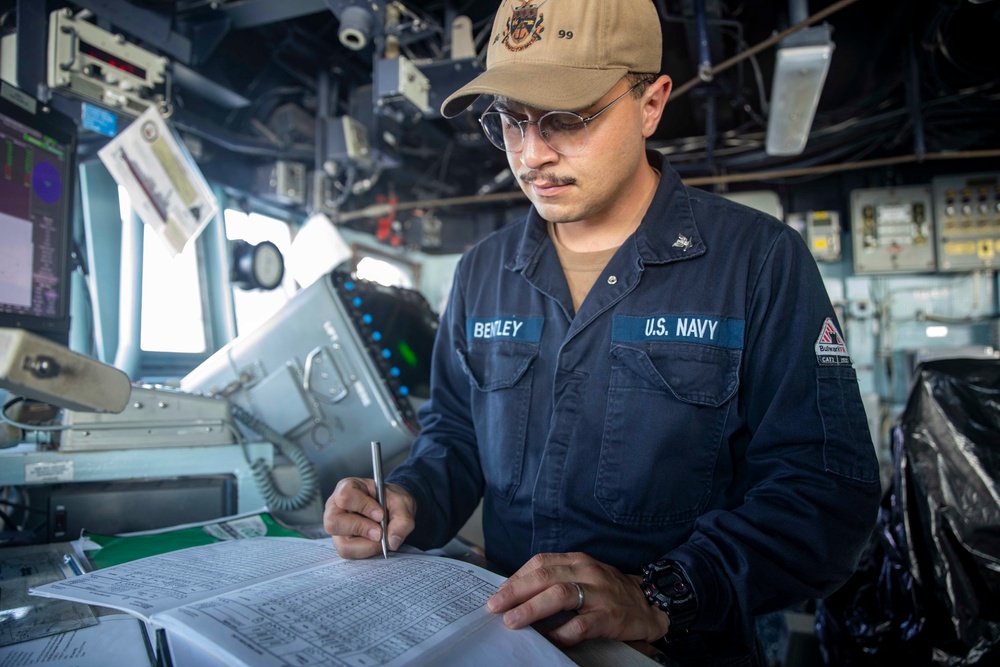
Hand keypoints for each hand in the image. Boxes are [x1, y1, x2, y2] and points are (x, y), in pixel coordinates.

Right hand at [323, 477, 415, 558]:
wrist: (393, 509)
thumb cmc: (392, 500)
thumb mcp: (403, 503)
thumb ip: (402, 519)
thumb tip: (392, 541)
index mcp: (348, 488)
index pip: (345, 497)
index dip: (363, 507)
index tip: (381, 515)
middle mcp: (336, 508)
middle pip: (333, 523)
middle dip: (360, 529)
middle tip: (380, 532)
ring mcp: (338, 527)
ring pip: (342, 544)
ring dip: (367, 545)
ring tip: (382, 538)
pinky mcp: (343, 542)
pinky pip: (350, 553)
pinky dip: (367, 551)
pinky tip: (377, 542)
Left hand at [486, 552, 669, 646]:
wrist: (650, 603)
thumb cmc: (610, 590)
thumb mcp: (584, 575)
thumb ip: (557, 578)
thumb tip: (518, 592)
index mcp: (578, 560)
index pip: (540, 563)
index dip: (516, 577)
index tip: (498, 593)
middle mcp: (587, 572)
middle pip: (545, 577)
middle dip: (515, 592)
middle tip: (495, 606)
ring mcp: (599, 594)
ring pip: (560, 596)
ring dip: (531, 609)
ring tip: (512, 621)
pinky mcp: (609, 617)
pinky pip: (581, 625)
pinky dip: (561, 632)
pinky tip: (548, 639)